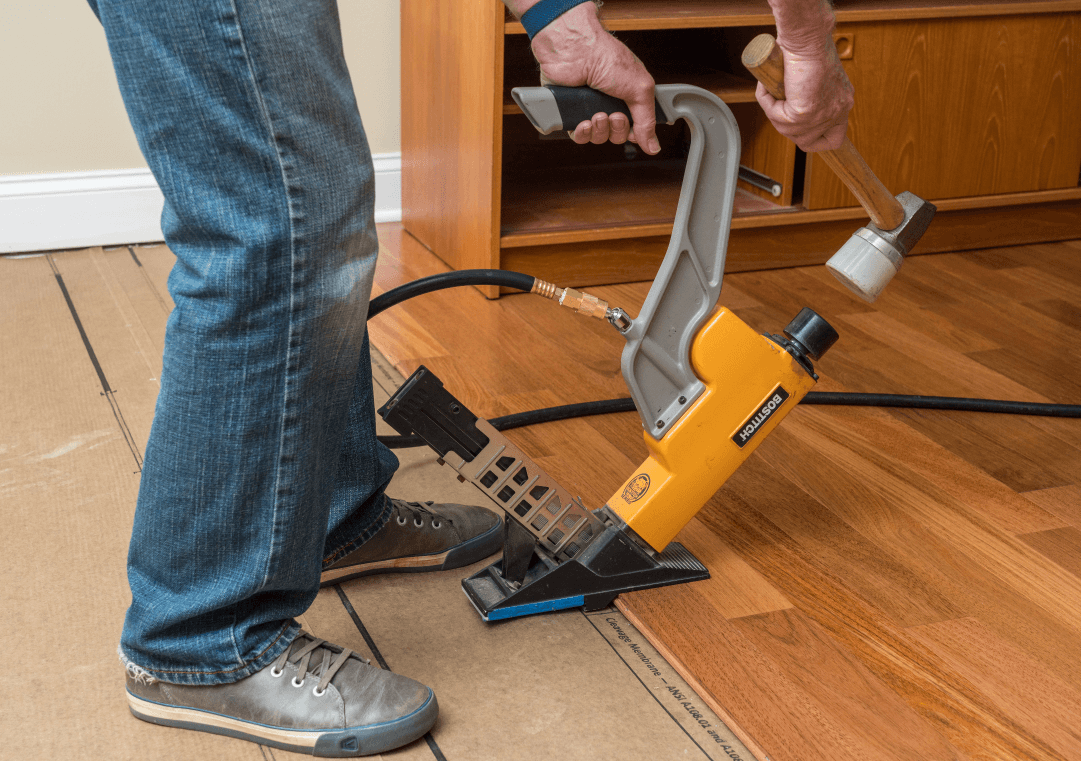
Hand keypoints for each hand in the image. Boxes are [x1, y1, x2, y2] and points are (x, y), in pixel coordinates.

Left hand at [529, 3, 658, 152]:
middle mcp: (610, 103)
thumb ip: (647, 120)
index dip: (636, 133)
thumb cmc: (605, 57)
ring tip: (597, 115)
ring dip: (600, 130)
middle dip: (617, 130)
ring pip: (599, 138)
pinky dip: (582, 134)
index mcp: (629, 95)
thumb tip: (653, 145)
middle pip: (618, 135)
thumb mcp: (639, 89)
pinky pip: (578, 136)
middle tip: (614, 115)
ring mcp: (590, 108)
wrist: (573, 51)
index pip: (637, 126)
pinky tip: (583, 123)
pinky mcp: (571, 112)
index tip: (635, 130)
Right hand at [756, 31, 853, 151]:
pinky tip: (768, 88)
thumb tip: (791, 104)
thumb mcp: (817, 77)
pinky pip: (777, 117)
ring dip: (774, 114)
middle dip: (788, 127)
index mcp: (843, 102)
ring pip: (788, 131)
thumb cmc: (810, 47)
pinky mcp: (804, 113)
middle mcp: (837, 111)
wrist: (807, 38)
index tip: (802, 130)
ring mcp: (821, 115)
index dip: (816, 140)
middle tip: (777, 106)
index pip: (834, 139)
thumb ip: (810, 94)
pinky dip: (767, 103)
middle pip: (807, 141)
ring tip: (771, 92)